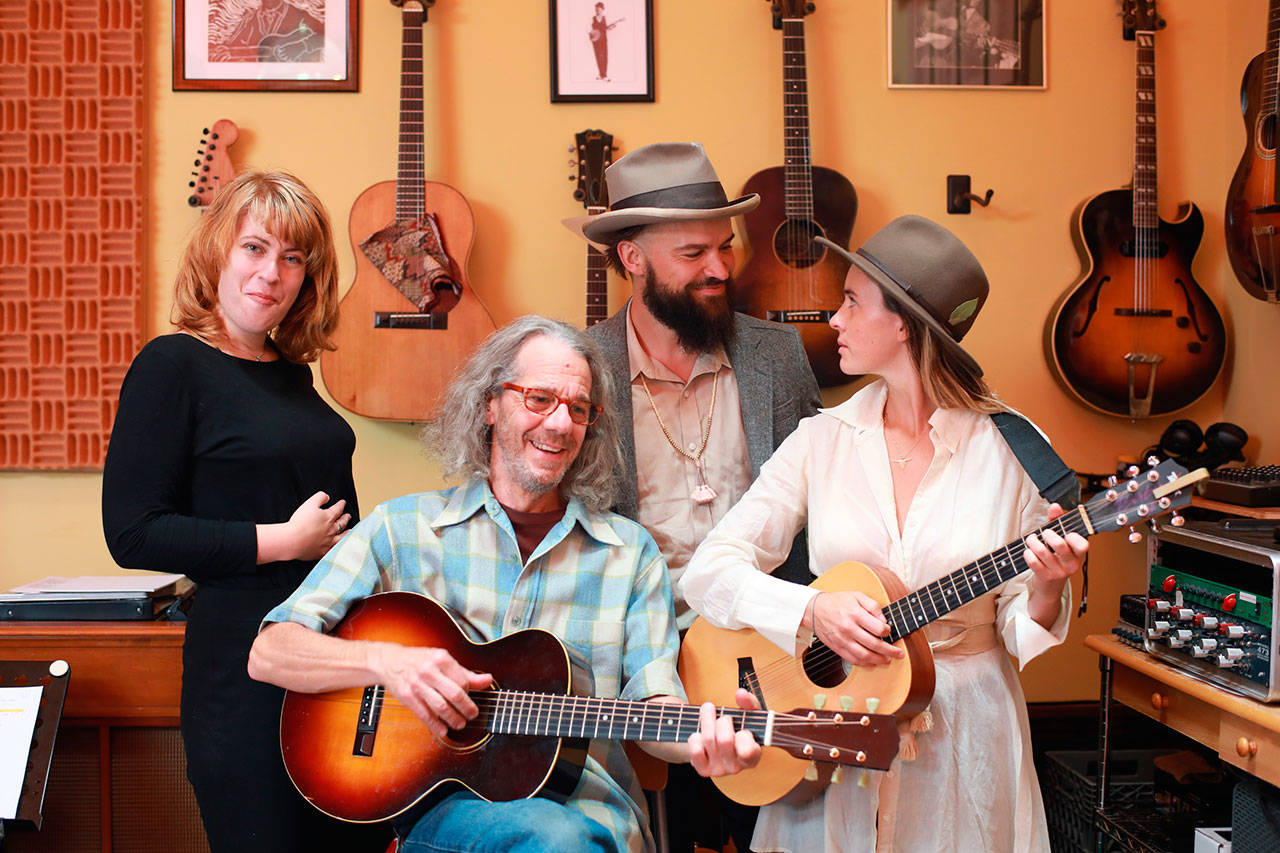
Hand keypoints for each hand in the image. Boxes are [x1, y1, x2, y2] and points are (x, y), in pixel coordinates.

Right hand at [286, 491, 351, 560]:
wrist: (293, 540)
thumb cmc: (300, 522)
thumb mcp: (310, 503)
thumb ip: (320, 498)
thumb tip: (327, 497)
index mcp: (328, 517)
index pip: (338, 509)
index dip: (341, 504)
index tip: (343, 503)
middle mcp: (331, 530)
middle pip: (342, 523)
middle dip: (346, 518)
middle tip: (348, 516)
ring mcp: (328, 542)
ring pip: (342, 537)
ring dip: (347, 533)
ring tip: (350, 531)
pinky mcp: (322, 552)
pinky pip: (334, 550)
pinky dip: (339, 547)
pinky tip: (339, 546)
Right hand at [370, 643, 491, 739]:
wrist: (390, 661)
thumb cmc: (421, 661)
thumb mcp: (443, 661)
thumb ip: (465, 673)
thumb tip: (488, 680)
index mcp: (441, 658)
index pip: (462, 681)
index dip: (469, 693)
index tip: (469, 699)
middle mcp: (429, 670)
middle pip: (454, 694)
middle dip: (466, 708)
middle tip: (472, 715)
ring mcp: (416, 684)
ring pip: (440, 706)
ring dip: (453, 719)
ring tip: (460, 724)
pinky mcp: (406, 696)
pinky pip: (424, 714)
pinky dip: (435, 725)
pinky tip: (442, 730)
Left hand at [688, 689, 761, 777]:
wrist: (718, 742)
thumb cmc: (737, 727)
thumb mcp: (747, 714)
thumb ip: (749, 702)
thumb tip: (740, 694)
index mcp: (753, 755)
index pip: (748, 752)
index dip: (744, 737)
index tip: (743, 729)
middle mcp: (737, 767)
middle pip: (724, 740)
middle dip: (722, 721)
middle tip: (724, 717)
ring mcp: (719, 770)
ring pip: (708, 740)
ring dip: (707, 719)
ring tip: (708, 710)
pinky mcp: (704, 770)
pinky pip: (695, 749)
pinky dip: (695, 737)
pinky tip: (699, 733)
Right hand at [809, 590, 904, 666]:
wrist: (814, 610)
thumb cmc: (837, 602)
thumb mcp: (856, 595)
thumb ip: (872, 605)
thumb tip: (883, 620)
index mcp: (854, 614)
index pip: (877, 628)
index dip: (887, 631)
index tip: (889, 631)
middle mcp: (848, 628)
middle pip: (873, 644)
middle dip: (889, 651)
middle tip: (899, 653)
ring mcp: (842, 640)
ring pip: (864, 655)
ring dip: (878, 660)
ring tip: (888, 660)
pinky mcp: (837, 648)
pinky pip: (853, 660)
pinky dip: (865, 663)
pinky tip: (872, 662)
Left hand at [1023, 503, 1088, 582]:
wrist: (1050, 586)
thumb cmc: (1056, 558)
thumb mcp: (1059, 539)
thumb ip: (1057, 521)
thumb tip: (1055, 506)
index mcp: (1079, 554)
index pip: (1083, 545)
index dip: (1073, 537)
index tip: (1066, 533)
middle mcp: (1072, 564)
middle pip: (1059, 545)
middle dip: (1047, 534)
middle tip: (1044, 533)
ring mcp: (1059, 572)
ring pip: (1042, 551)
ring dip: (1033, 541)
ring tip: (1031, 539)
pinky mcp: (1046, 577)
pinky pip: (1033, 561)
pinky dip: (1028, 553)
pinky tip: (1028, 551)